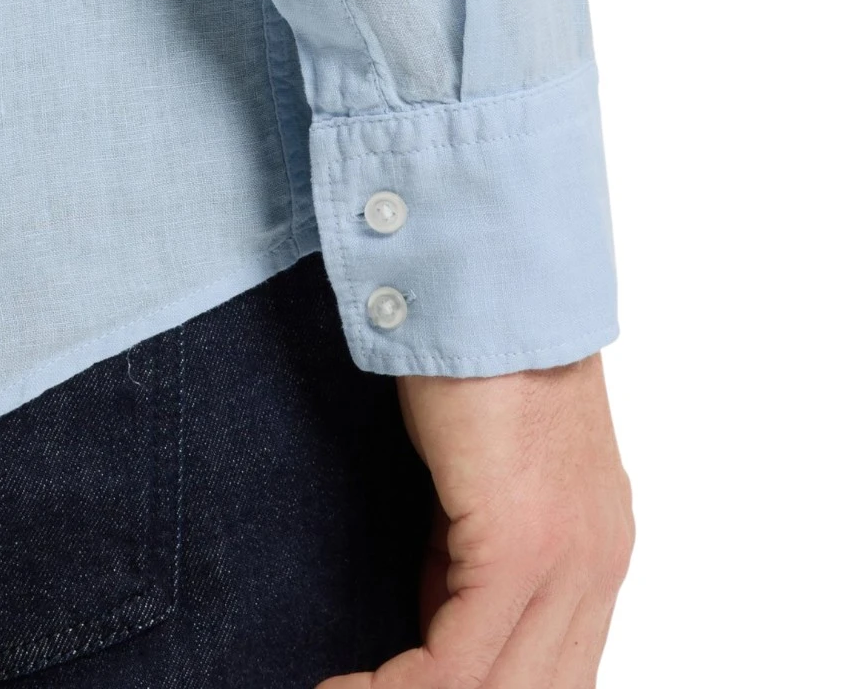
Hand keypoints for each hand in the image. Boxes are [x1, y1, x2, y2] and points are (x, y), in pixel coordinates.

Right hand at [317, 352, 633, 687]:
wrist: (488, 288)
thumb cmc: (478, 365)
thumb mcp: (483, 483)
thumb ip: (472, 553)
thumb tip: (436, 611)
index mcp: (595, 553)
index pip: (550, 673)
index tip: (395, 685)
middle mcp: (597, 566)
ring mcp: (570, 559)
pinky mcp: (520, 544)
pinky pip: (454, 667)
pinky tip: (339, 686)